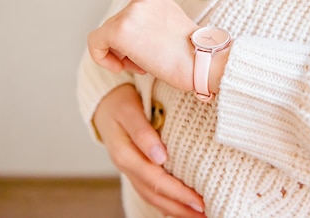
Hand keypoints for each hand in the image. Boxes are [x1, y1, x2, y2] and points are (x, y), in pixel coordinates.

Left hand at [87, 0, 197, 91]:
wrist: (203, 62)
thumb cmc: (192, 55)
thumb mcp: (171, 29)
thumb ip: (150, 26)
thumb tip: (132, 40)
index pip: (131, 18)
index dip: (135, 40)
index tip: (148, 54)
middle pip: (117, 25)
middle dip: (127, 48)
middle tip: (145, 65)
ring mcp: (130, 12)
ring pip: (107, 35)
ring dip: (120, 54)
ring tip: (142, 66)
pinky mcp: (119, 29)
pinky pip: (96, 42)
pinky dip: (102, 57)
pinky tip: (119, 68)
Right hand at [94, 84, 205, 216]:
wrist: (104, 102)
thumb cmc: (120, 102)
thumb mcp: (129, 111)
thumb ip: (143, 133)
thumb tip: (160, 157)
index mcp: (125, 154)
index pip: (155, 180)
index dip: (178, 193)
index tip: (199, 200)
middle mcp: (127, 167)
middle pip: (154, 194)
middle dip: (180, 207)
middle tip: (205, 214)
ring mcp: (130, 170)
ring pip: (152, 197)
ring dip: (174, 209)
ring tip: (198, 216)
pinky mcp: (136, 169)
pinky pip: (150, 191)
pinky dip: (166, 202)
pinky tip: (180, 208)